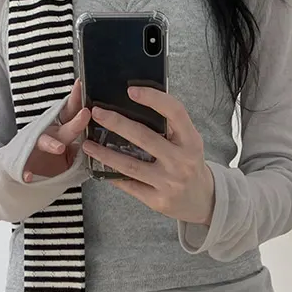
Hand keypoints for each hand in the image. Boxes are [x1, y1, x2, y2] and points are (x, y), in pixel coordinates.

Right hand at [22, 79, 90, 181]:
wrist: (26, 173)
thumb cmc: (52, 160)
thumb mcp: (71, 150)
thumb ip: (83, 142)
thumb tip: (103, 129)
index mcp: (63, 131)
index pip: (71, 113)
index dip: (76, 99)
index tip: (81, 85)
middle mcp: (50, 135)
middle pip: (65, 128)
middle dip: (76, 122)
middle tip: (86, 114)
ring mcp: (36, 148)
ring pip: (44, 142)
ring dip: (51, 144)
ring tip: (59, 148)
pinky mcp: (24, 163)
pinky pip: (24, 168)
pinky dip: (25, 172)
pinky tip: (28, 176)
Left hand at [83, 88, 215, 225]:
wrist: (203, 200)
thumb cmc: (190, 164)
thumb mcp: (189, 142)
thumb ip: (171, 127)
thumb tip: (137, 103)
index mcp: (191, 141)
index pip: (175, 112)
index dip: (153, 98)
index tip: (132, 90)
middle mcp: (181, 161)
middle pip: (144, 137)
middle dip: (117, 123)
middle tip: (97, 112)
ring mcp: (169, 182)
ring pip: (131, 165)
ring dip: (105, 154)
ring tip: (87, 144)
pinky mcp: (158, 200)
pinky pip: (130, 185)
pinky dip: (113, 175)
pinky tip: (99, 166)